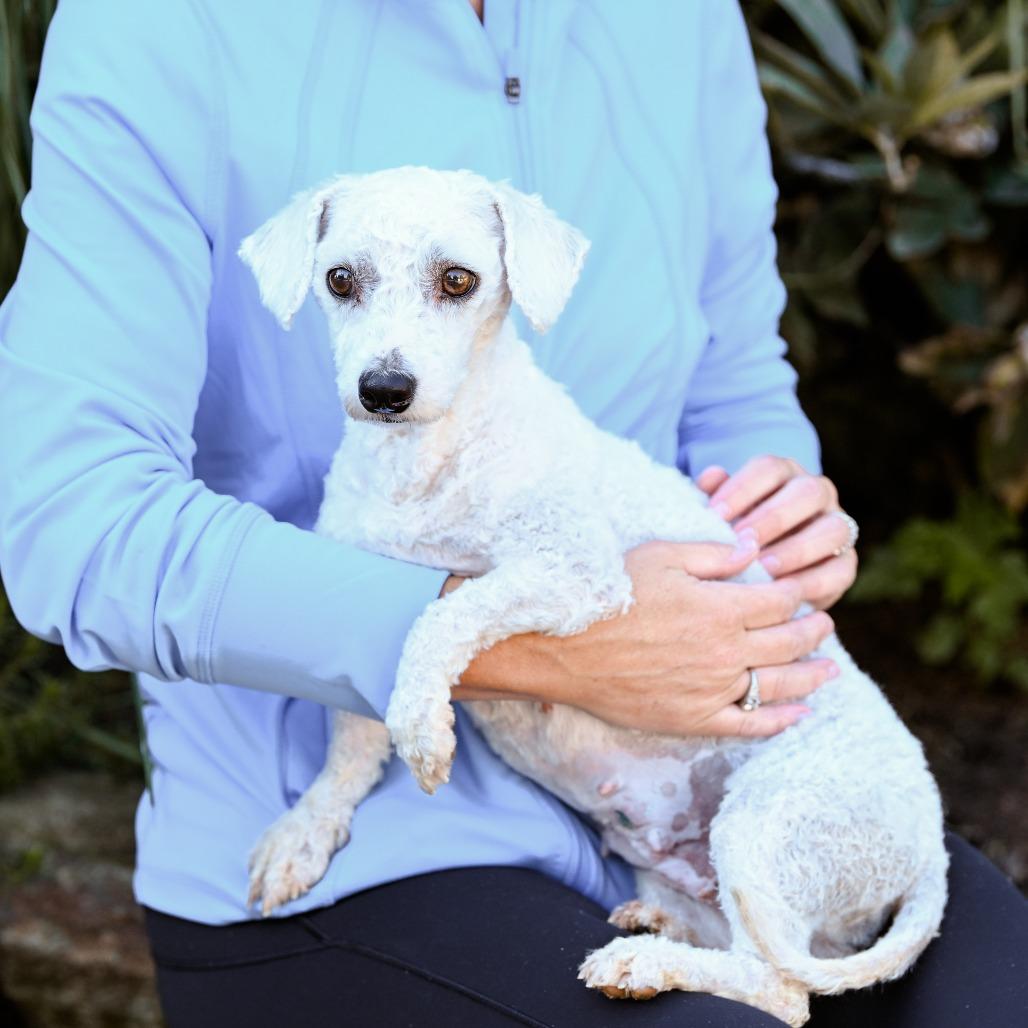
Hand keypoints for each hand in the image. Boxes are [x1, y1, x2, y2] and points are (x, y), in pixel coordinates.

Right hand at [448, 540, 837, 737]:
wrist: (568, 649)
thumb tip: (753, 548)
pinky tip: (799, 714)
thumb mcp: (661, 556)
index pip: (780, 601)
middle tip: (824, 626)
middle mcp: (726, 651)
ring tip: (829, 670)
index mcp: (721, 607)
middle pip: (788, 642)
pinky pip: (750, 724)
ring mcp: (713, 689)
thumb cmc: (612, 596)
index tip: (803, 592)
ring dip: (811, 676)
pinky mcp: (695, 719)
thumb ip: (713, 554)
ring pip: (779, 685)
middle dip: (813, 632)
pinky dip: (780, 721)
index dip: (797, 595)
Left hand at [696, 456, 856, 609]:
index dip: (742, 489)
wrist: (763, 572)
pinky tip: (784, 593)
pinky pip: (840, 570)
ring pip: (834, 528)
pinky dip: (812, 582)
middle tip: (743, 540)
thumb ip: (716, 495)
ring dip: (797, 548)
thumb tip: (711, 476)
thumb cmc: (735, 534)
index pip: (769, 468)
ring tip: (764, 566)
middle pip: (807, 492)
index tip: (715, 513)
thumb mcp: (722, 514)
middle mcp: (817, 493)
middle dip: (773, 517)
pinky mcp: (845, 564)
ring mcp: (838, 526)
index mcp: (784, 474)